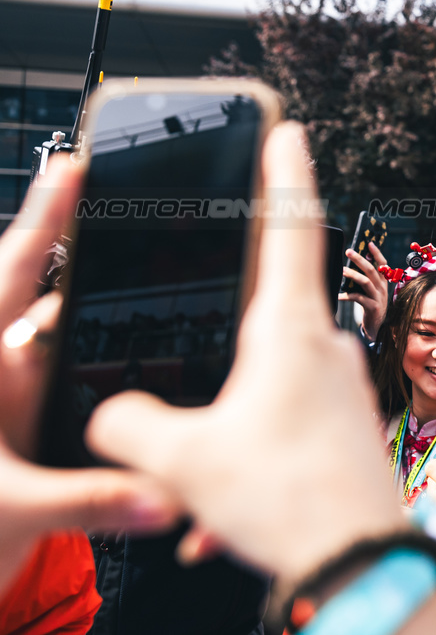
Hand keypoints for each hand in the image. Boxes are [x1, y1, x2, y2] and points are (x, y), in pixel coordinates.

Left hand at [0, 160, 178, 594]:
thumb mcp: (11, 509)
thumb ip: (88, 500)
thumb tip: (161, 494)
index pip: (12, 274)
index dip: (44, 218)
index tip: (73, 170)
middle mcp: (4, 374)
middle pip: (60, 305)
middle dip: (108, 279)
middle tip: (161, 248)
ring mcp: (25, 398)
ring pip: (82, 348)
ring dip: (118, 342)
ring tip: (174, 325)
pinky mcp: (43, 424)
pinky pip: (91, 387)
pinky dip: (121, 382)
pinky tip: (159, 387)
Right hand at [87, 124, 408, 584]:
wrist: (361, 564)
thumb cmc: (287, 498)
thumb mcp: (179, 460)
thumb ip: (126, 424)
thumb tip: (111, 414)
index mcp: (289, 332)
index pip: (288, 228)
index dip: (282, 175)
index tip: (288, 131)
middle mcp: (325, 350)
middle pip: (265, 312)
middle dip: (222, 336)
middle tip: (201, 359)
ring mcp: (341, 389)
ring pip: (265, 389)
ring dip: (226, 431)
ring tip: (203, 492)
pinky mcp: (346, 429)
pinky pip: (283, 432)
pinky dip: (249, 467)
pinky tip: (224, 517)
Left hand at [338, 241, 388, 338]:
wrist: (377, 326)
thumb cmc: (371, 305)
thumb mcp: (372, 292)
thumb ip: (366, 280)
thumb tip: (350, 268)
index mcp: (383, 282)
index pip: (383, 264)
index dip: (377, 253)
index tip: (369, 243)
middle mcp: (382, 288)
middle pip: (372, 270)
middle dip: (360, 259)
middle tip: (349, 252)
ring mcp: (378, 297)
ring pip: (365, 282)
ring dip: (353, 275)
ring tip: (342, 271)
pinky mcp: (372, 307)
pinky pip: (358, 298)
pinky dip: (347, 296)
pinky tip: (338, 295)